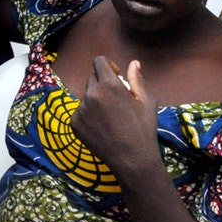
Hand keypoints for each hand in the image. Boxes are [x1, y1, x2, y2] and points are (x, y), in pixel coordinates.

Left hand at [70, 58, 160, 178]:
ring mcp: (80, 109)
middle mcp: (91, 94)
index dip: (107, 65)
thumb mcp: (146, 101)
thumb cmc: (143, 129)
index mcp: (109, 85)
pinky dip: (89, 116)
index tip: (114, 74)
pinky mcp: (74, 123)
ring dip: (95, 101)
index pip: (99, 62)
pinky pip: (80, 112)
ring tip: (110, 118)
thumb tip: (134, 63)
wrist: (132, 159)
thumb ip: (137, 79)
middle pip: (92, 79)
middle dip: (102, 84)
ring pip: (86, 96)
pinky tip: (102, 128)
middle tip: (116, 101)